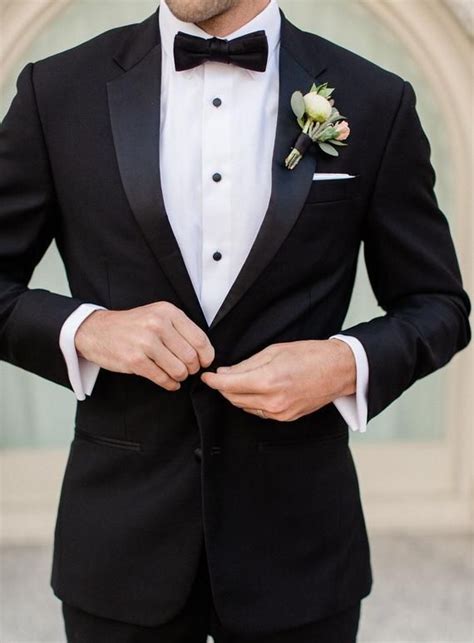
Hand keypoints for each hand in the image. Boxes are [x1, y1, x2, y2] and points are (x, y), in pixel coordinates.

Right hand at [75, 301, 214, 390]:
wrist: (96, 330)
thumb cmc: (132, 325)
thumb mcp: (157, 316)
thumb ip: (181, 330)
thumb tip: (206, 353)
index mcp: (167, 312)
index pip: (200, 339)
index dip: (206, 356)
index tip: (204, 362)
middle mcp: (158, 324)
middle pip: (191, 357)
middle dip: (192, 368)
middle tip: (187, 370)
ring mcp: (145, 342)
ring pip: (179, 370)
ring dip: (180, 377)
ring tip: (176, 374)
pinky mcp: (135, 360)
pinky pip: (162, 378)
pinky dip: (169, 384)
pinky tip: (168, 382)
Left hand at [200, 339, 355, 420]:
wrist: (338, 371)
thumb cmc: (309, 355)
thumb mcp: (274, 351)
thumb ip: (247, 364)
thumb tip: (226, 372)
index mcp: (268, 381)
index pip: (229, 385)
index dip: (213, 381)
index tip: (206, 377)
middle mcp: (272, 401)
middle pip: (234, 398)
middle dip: (224, 387)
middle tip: (222, 375)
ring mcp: (279, 413)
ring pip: (245, 407)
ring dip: (237, 395)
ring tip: (239, 380)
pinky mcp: (286, 418)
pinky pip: (259, 412)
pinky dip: (252, 402)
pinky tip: (255, 390)